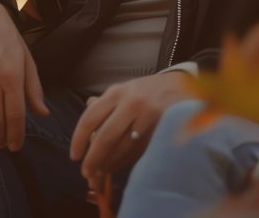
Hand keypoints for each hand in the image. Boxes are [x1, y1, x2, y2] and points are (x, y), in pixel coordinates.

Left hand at [69, 72, 192, 190]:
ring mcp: (149, 116)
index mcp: (117, 92)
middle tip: (86, 172)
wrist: (183, 85)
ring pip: (123, 148)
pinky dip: (127, 161)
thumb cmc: (149, 90)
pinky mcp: (162, 128)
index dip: (79, 140)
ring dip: (110, 164)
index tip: (75, 156)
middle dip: (93, 159)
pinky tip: (120, 165)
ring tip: (102, 172)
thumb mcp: (125, 90)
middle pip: (105, 137)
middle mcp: (132, 102)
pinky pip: (140, 151)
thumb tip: (87, 109)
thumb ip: (104, 103)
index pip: (90, 118)